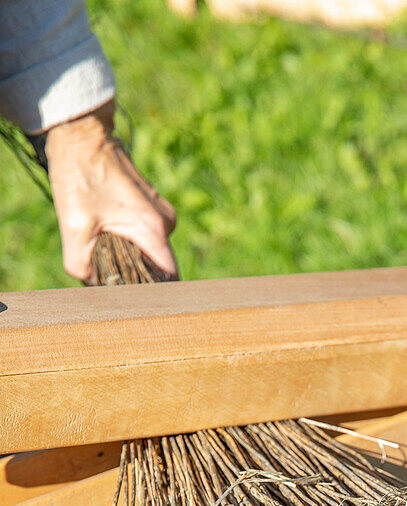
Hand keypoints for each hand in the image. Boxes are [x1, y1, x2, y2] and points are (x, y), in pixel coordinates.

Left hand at [45, 102, 176, 283]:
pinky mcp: (152, 206)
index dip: (155, 294)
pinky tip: (106, 233)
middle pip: (158, 265)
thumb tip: (94, 289)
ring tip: (103, 249)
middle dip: (135, 275)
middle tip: (108, 279)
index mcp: (153, 228)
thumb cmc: (79, 176)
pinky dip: (128, 241)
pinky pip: (146, 235)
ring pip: (150, 250)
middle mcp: (164, 221)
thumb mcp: (73, 228)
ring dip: (130, 256)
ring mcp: (161, 212)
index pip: (169, 277)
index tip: (137, 303)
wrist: (80, 136)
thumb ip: (83, 267)